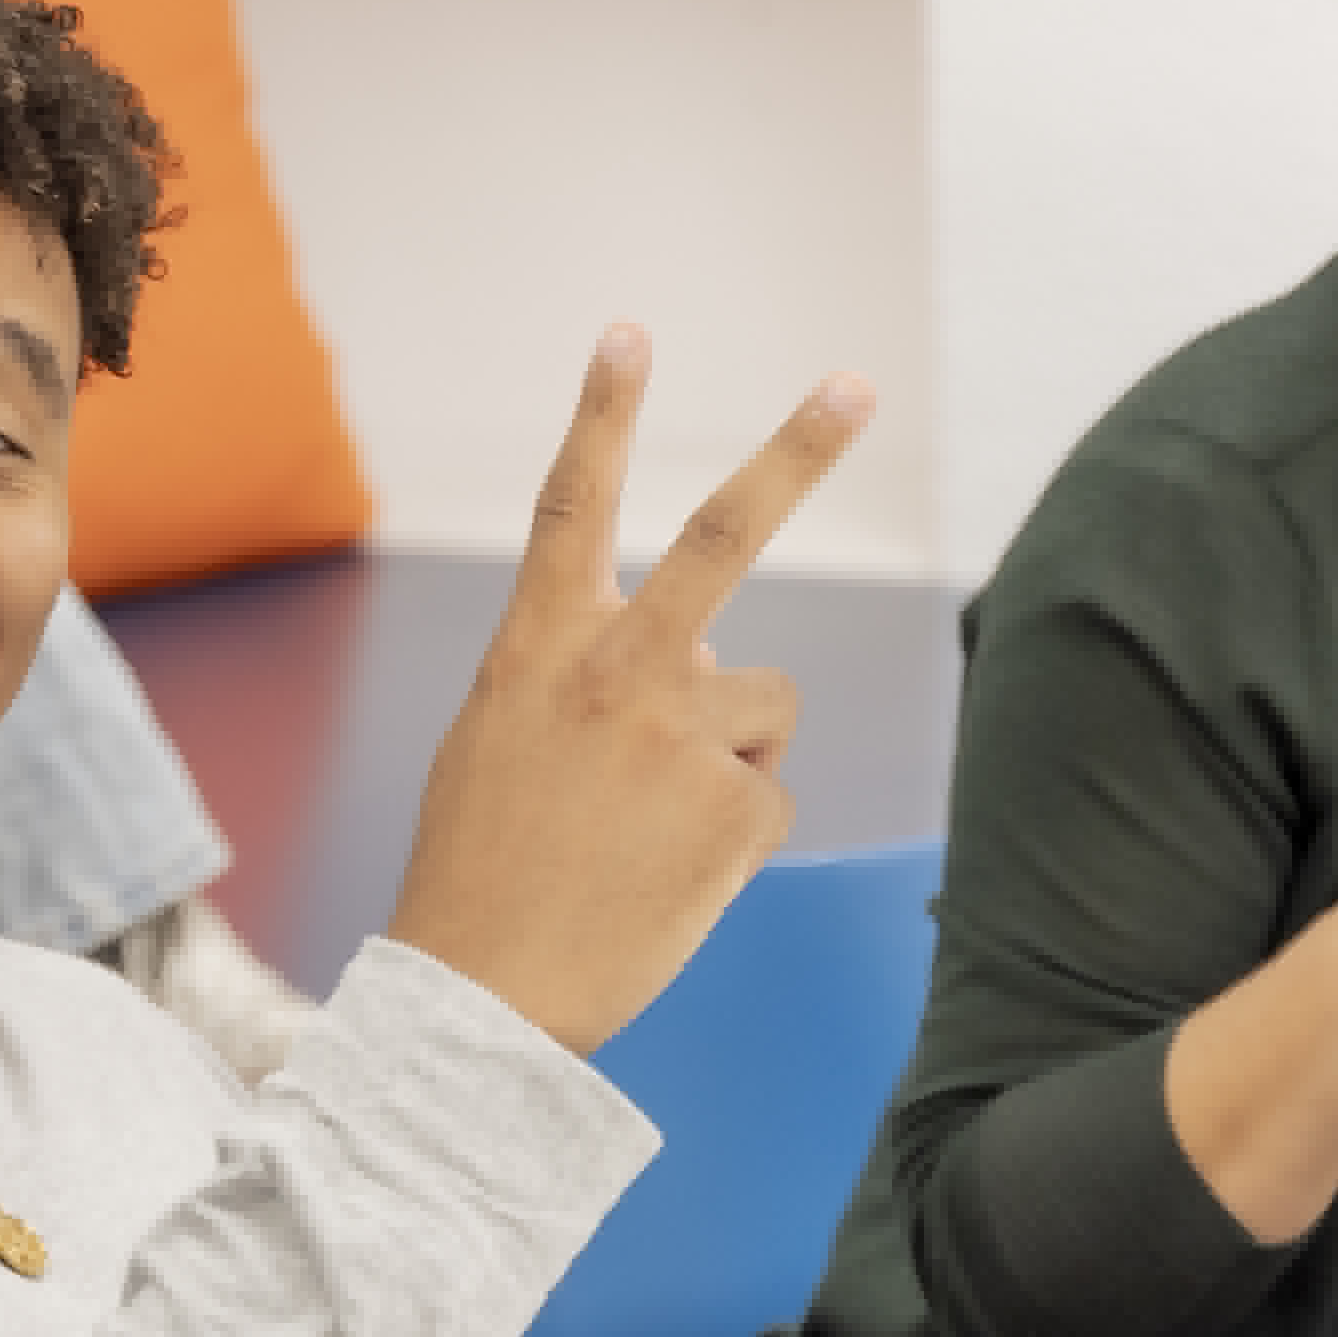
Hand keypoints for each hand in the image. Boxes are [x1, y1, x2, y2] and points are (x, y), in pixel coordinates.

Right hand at [380, 331, 877, 1053]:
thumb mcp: (500, 745)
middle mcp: (616, 671)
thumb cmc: (483, 875)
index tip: (627, 333)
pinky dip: (732, 843)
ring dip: (731, 764)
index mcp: (540, 650)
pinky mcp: (736, 810)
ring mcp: (681, 736)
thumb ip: (589, 679)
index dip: (602, 415)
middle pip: (720, 535)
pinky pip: (767, 804)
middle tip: (856, 384)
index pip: (574, 506)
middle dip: (797, 452)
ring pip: (766, 714)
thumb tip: (705, 659)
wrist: (481, 1003)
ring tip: (649, 833)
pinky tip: (668, 878)